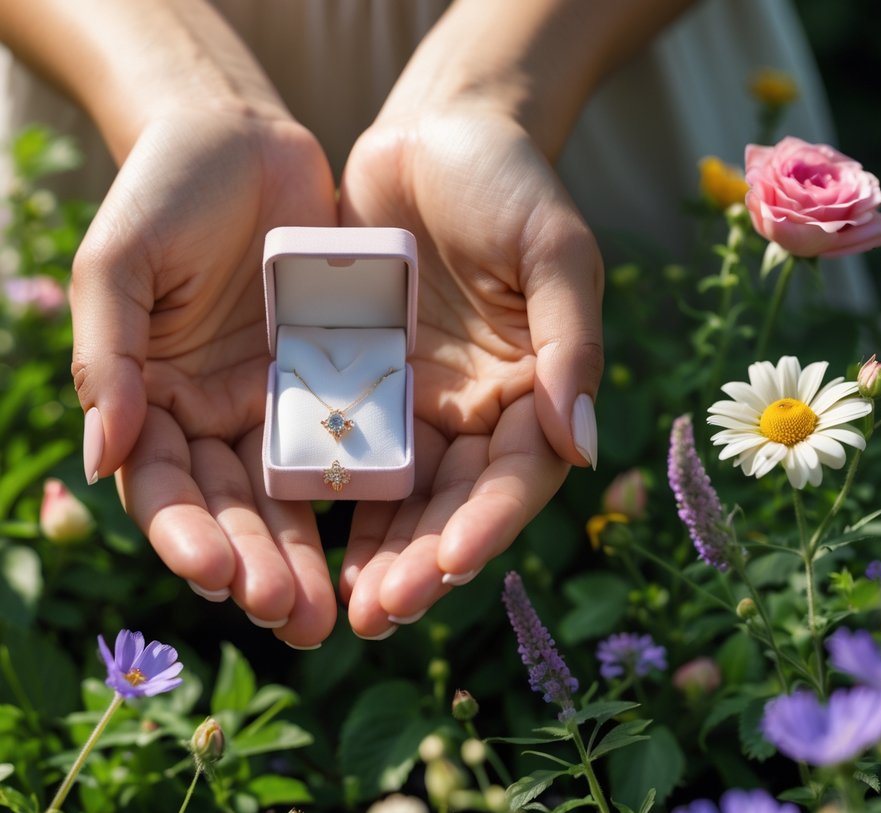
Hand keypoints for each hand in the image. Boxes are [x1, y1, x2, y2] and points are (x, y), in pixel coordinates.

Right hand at [70, 108, 340, 646]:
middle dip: (254, 567)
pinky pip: (341, 446)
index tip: (212, 573)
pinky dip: (354, 498)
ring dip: (303, 558)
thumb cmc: (159, 190)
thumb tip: (100, 460)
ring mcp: (266, 403)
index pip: (158, 485)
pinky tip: (379, 545)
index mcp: (146, 399)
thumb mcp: (117, 264)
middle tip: (290, 617)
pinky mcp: (325, 380)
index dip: (183, 533)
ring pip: (284, 499)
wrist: (236, 133)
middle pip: (227, 510)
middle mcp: (205, 416)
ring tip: (333, 616)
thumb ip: (107, 357)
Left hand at [336, 107, 603, 636]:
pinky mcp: (357, 381)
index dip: (486, 524)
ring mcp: (413, 401)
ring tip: (340, 607)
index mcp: (531, 390)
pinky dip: (324, 496)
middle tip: (380, 613)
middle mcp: (473, 411)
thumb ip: (568, 346)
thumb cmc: (509, 182)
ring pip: (396, 496)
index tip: (448, 565)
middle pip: (451, 504)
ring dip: (372, 551)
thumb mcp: (553, 252)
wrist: (435, 132)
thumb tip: (582, 447)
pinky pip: (339, 447)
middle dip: (419, 561)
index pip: (515, 477)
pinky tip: (299, 539)